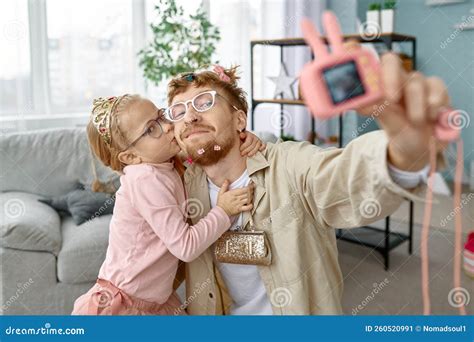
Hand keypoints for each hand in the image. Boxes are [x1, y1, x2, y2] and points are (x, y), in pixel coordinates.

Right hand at [216, 179, 253, 215]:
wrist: (220, 212)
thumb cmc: (221, 202)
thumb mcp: (221, 193)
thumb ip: (224, 186)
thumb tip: (227, 180)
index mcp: (233, 193)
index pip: (244, 189)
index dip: (250, 187)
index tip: (252, 185)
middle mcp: (237, 198)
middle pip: (248, 194)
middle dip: (251, 191)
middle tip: (252, 189)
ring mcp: (239, 204)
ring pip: (248, 199)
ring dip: (251, 197)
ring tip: (252, 195)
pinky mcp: (239, 209)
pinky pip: (247, 208)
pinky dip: (250, 206)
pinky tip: (251, 204)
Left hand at [239, 131, 265, 156]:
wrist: (243, 143)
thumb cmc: (240, 141)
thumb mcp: (238, 138)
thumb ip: (240, 136)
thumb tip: (241, 135)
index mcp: (247, 134)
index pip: (248, 141)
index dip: (244, 146)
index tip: (240, 149)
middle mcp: (253, 136)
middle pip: (252, 145)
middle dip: (247, 150)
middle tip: (242, 154)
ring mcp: (258, 140)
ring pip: (257, 146)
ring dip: (253, 152)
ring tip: (248, 155)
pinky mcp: (261, 143)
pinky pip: (264, 145)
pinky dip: (262, 148)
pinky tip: (258, 151)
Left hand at [345, 41, 449, 170]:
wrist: (419, 147)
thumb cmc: (399, 131)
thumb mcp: (386, 122)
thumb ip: (374, 109)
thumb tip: (356, 101)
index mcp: (379, 85)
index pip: (368, 62)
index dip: (359, 52)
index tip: (351, 49)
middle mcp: (397, 79)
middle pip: (391, 61)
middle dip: (391, 78)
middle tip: (391, 99)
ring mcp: (417, 82)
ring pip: (416, 81)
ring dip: (416, 106)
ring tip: (416, 122)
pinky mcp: (437, 89)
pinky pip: (437, 88)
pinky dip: (434, 105)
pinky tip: (432, 117)